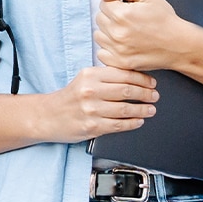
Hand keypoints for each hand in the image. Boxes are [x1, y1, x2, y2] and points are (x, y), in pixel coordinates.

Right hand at [39, 65, 158, 142]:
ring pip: (125, 109)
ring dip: (143, 109)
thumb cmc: (70, 97)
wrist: (47, 116)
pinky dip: (132, 123)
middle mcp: (90, 91)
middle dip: (146, 94)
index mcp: (90, 75)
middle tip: (155, 96)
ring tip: (151, 109)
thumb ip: (106, 77)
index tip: (152, 83)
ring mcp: (91, 110)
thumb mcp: (84, 79)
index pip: (123, 74)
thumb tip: (135, 77)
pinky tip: (139, 121)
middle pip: (127, 91)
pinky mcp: (92, 126)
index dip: (142, 79)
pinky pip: (119, 125)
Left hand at [94, 0, 196, 71]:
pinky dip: (108, 48)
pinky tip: (120, 44)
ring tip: (124, 31)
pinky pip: (101, 53)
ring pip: (99, 35)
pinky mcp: (120, 62)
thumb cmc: (165, 20)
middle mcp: (117, 33)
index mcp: (122, 14)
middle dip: (111, 16)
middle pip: (99, 18)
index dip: (115, 3)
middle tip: (127, 19)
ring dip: (108, 32)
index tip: (125, 7)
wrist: (179, 44)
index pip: (103, 3)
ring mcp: (118, 49)